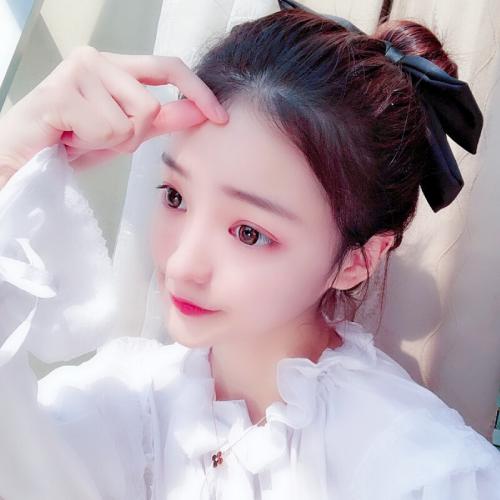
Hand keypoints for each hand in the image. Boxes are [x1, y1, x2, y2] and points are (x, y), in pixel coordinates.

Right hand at [0, 45, 227, 171]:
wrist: (24, 159)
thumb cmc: (70, 142)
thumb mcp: (125, 133)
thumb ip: (160, 120)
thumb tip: (198, 111)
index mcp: (114, 67)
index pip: (168, 67)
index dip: (197, 91)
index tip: (219, 115)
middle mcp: (96, 60)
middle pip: (151, 105)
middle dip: (132, 135)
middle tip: (98, 137)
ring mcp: (78, 71)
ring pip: (132, 120)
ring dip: (111, 141)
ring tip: (81, 136)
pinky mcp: (62, 92)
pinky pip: (109, 130)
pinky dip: (93, 145)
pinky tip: (69, 137)